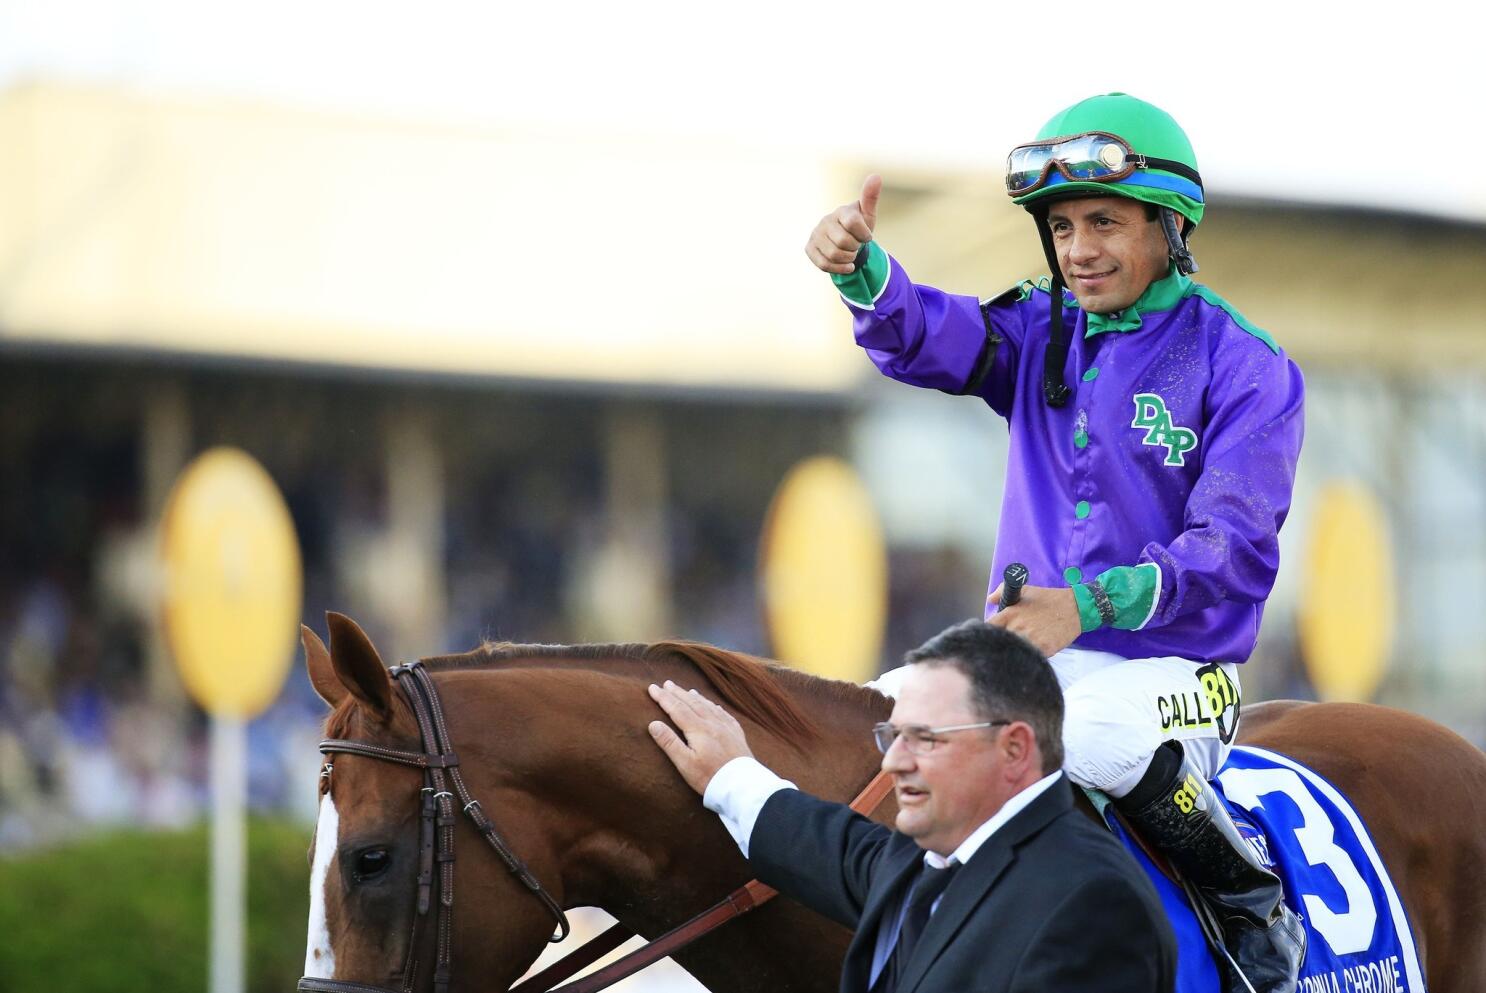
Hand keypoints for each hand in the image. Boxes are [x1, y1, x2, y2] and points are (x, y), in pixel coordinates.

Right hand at [647, 680, 754, 794]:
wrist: (742, 786)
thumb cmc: (710, 777)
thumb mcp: (685, 763)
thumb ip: (669, 742)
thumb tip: (653, 724)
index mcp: (698, 729)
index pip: (676, 708)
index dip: (663, 698)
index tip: (652, 688)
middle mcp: (713, 723)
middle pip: (692, 703)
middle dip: (678, 693)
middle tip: (667, 683)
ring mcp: (727, 728)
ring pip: (708, 706)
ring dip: (696, 697)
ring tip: (687, 690)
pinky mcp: (737, 735)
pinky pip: (724, 714)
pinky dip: (715, 706)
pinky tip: (714, 706)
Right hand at [804, 175, 880, 274]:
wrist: (845, 241)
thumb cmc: (859, 227)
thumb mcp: (868, 215)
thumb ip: (871, 197)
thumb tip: (876, 176)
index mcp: (841, 211)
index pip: (854, 222)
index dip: (864, 235)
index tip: (866, 236)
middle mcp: (825, 221)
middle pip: (843, 242)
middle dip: (855, 248)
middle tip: (856, 246)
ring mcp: (815, 235)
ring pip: (834, 255)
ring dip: (848, 259)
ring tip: (850, 255)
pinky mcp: (809, 248)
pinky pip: (824, 264)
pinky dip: (839, 269)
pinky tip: (846, 266)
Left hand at [987, 583, 1080, 657]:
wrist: (1075, 608)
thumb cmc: (1048, 600)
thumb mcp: (1026, 589)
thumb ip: (1003, 592)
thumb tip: (989, 600)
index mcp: (1010, 613)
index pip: (988, 628)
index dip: (986, 634)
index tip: (988, 637)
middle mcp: (1017, 626)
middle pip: (998, 643)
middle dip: (998, 645)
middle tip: (1002, 647)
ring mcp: (1030, 638)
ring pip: (1013, 652)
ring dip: (1012, 653)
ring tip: (1015, 653)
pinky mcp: (1044, 649)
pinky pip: (1030, 658)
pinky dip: (1028, 659)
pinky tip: (1030, 656)